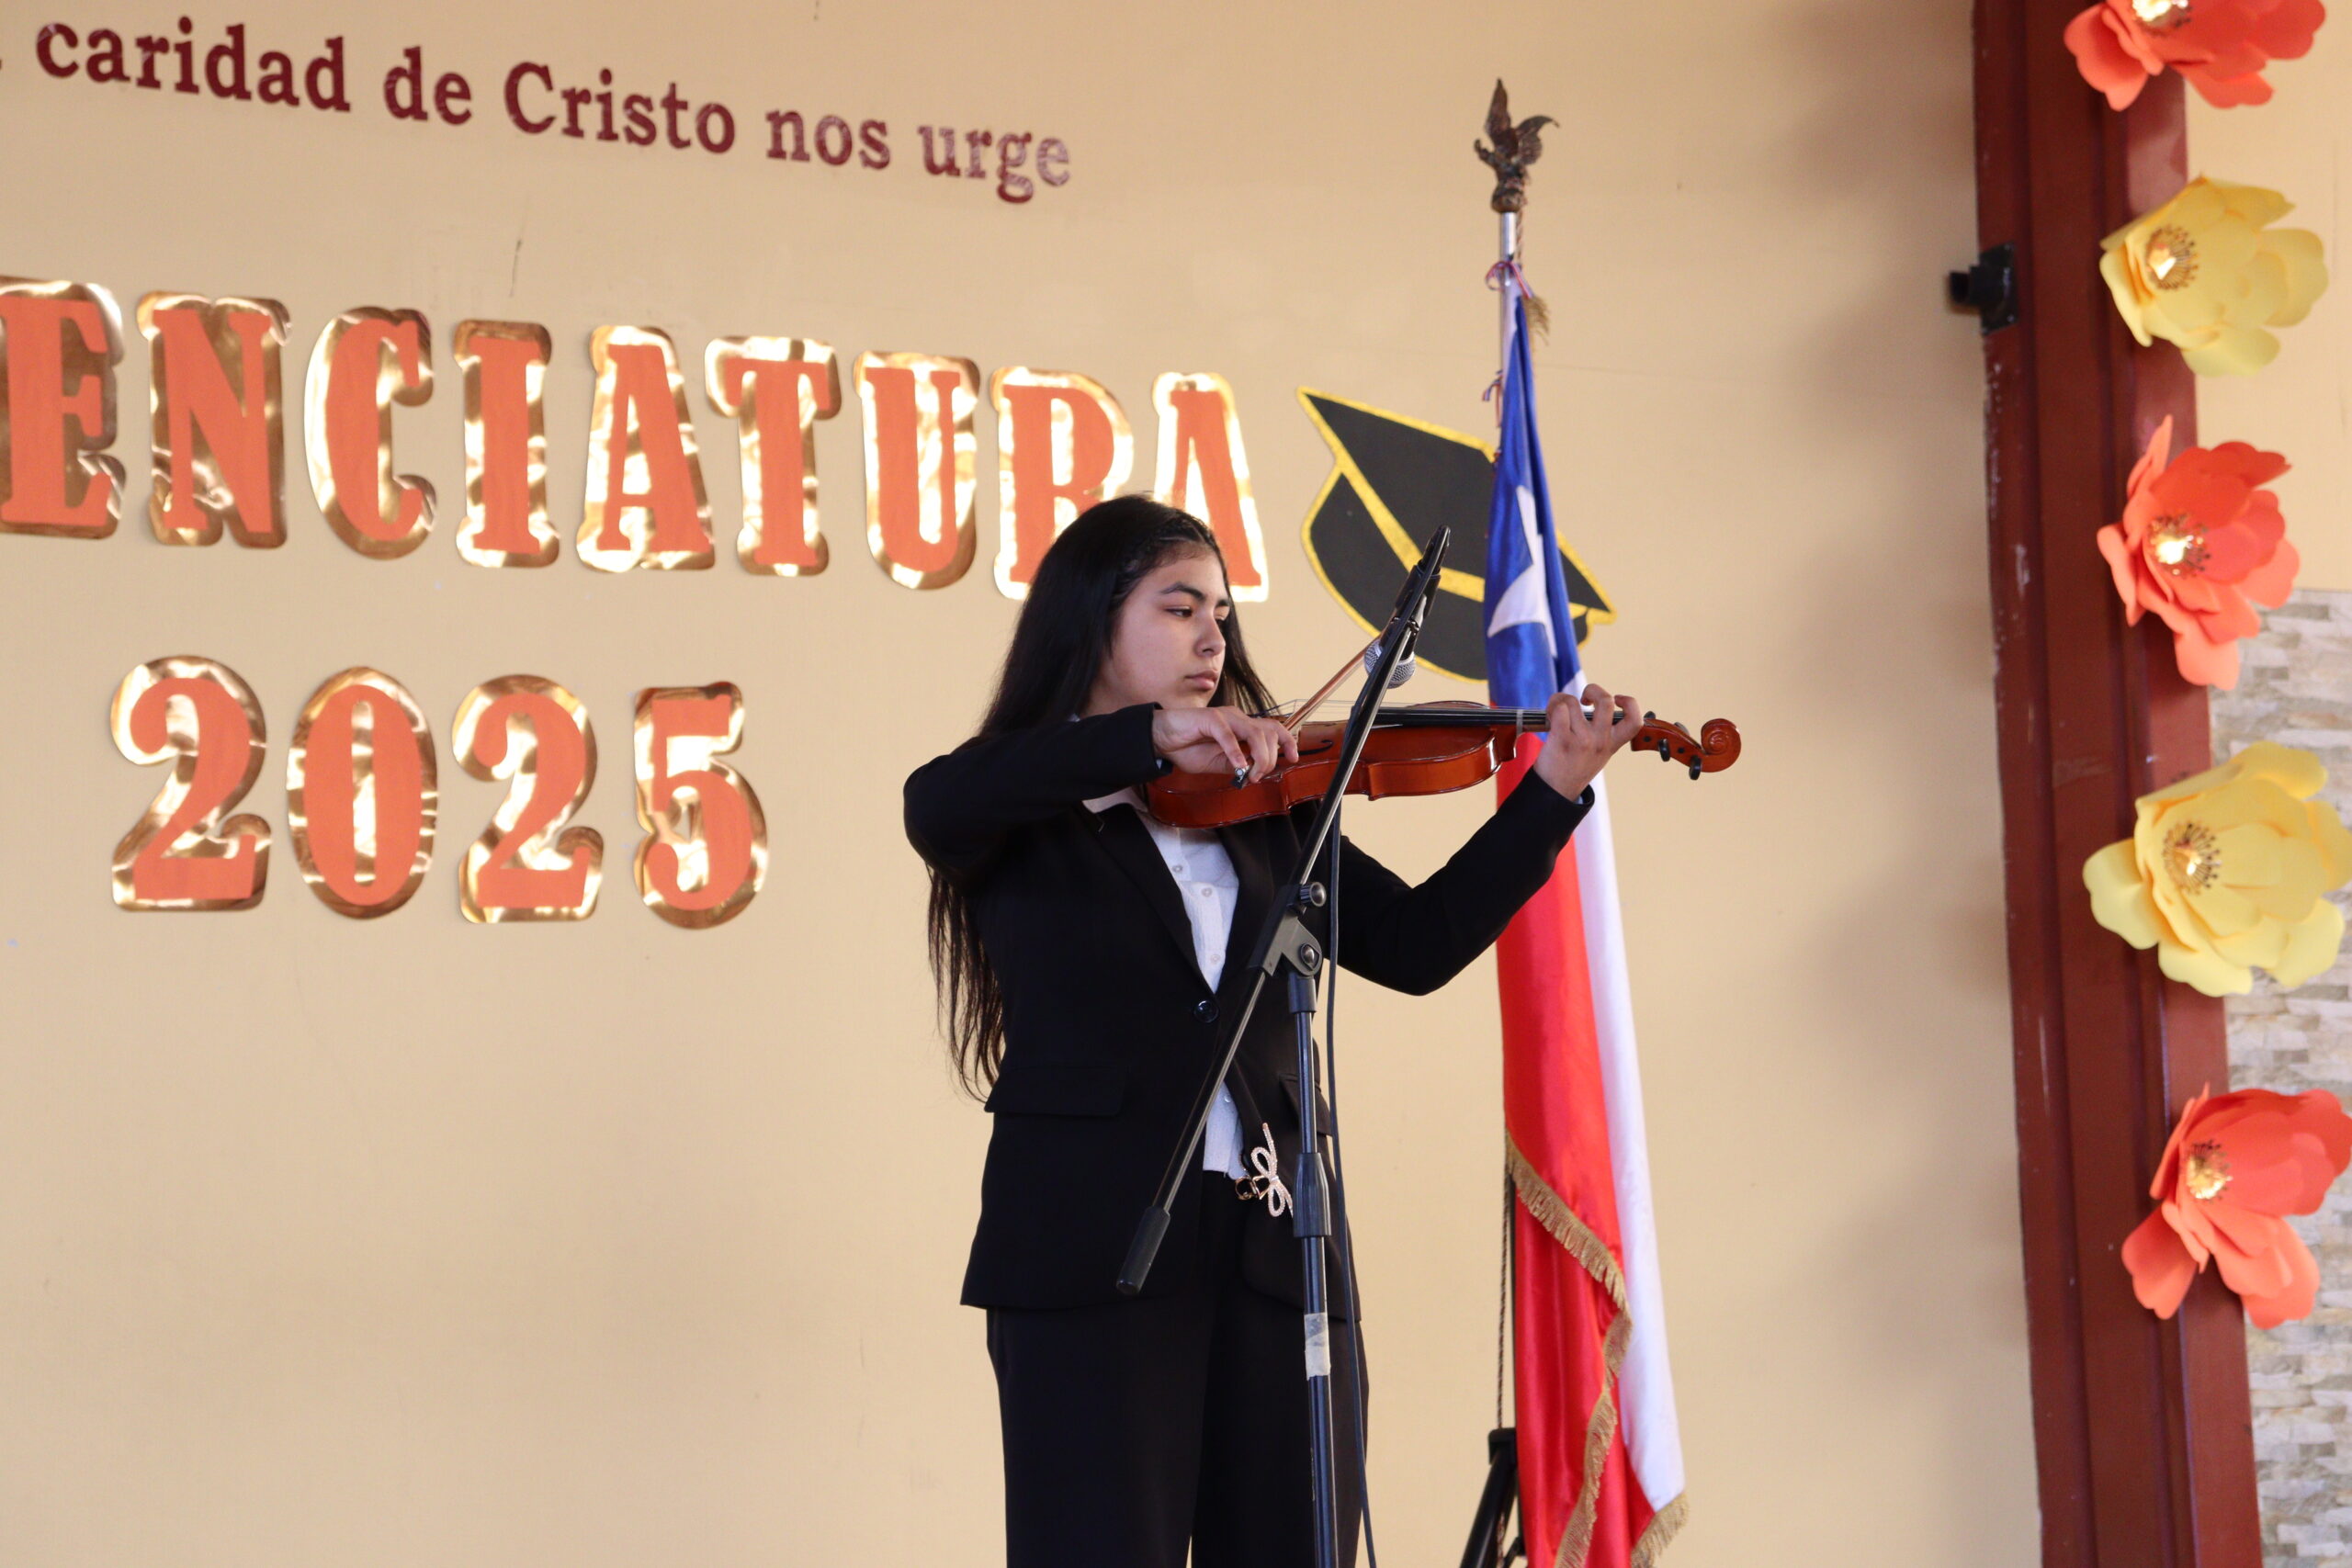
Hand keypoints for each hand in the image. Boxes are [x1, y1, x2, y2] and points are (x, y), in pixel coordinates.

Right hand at [1151, 705, 1301, 782]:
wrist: (1162, 739)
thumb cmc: (1188, 748)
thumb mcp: (1219, 764)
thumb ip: (1237, 766)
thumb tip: (1254, 774)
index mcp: (1243, 727)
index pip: (1274, 729)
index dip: (1287, 742)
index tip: (1292, 758)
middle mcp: (1238, 718)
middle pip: (1270, 732)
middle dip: (1270, 758)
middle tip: (1258, 776)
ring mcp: (1225, 717)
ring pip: (1255, 733)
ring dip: (1258, 757)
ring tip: (1249, 773)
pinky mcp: (1210, 719)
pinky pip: (1229, 735)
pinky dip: (1236, 752)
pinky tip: (1237, 766)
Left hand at [1531, 683, 1641, 801]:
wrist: (1555, 792)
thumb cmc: (1574, 768)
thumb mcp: (1599, 754)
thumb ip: (1603, 733)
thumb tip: (1595, 704)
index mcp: (1612, 744)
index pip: (1635, 721)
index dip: (1630, 703)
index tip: (1618, 699)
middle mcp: (1600, 741)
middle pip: (1606, 701)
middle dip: (1593, 689)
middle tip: (1583, 698)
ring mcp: (1582, 740)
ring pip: (1572, 701)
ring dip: (1561, 700)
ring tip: (1556, 710)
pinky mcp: (1562, 740)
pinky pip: (1558, 710)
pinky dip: (1551, 707)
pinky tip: (1549, 716)